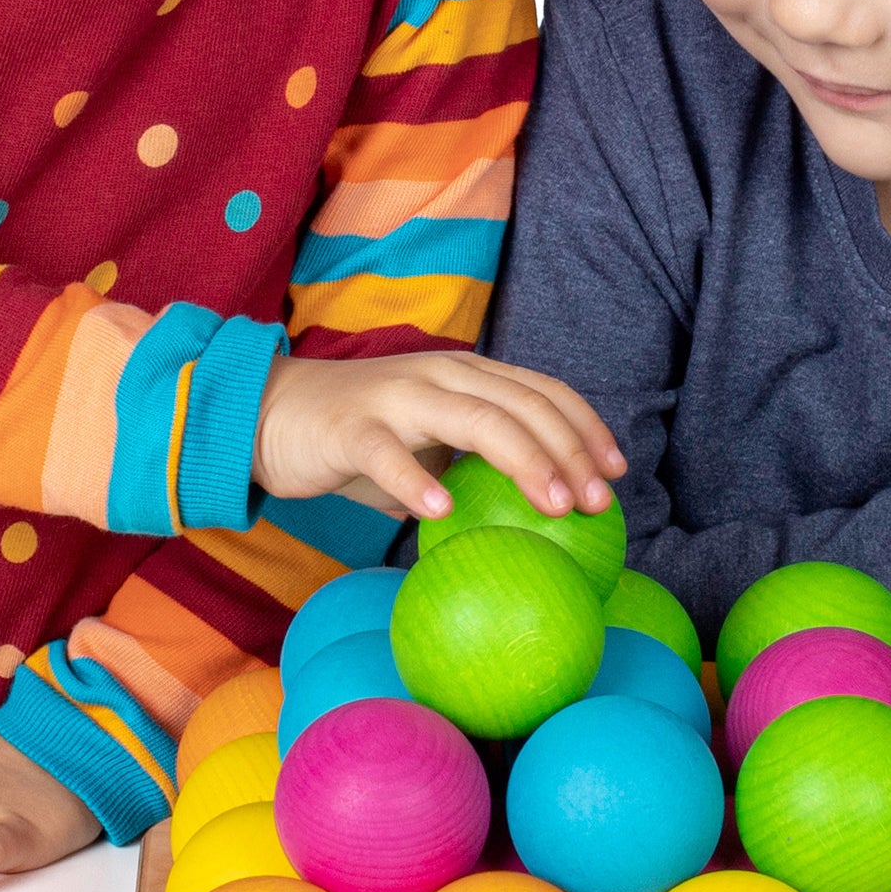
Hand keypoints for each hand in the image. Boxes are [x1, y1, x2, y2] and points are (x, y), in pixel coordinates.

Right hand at [254, 351, 625, 522]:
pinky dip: (418, 481)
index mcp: (466, 374)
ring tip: (553, 506)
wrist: (273, 414)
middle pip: (522, 404)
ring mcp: (398, 396)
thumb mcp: (429, 444)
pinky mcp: (352, 428)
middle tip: (598, 502)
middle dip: (570, 451)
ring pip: (475, 419)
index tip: (617, 471)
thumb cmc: (362, 437)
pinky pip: (389, 455)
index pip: (542, 390)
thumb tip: (533, 518)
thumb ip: (474, 463)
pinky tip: (443, 512)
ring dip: (522, 461)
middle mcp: (441, 373)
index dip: (586, 426)